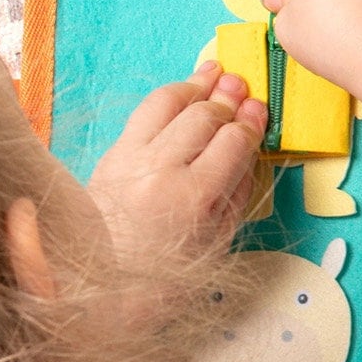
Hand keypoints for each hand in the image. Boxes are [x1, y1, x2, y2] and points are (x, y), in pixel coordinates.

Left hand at [87, 58, 266, 262]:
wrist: (103, 286)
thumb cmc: (168, 274)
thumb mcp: (218, 241)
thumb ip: (237, 192)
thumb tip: (248, 149)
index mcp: (194, 198)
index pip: (232, 142)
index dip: (250, 122)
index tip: (259, 110)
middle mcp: (161, 171)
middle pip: (203, 117)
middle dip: (227, 98)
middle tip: (242, 84)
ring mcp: (131, 159)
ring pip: (167, 104)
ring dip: (195, 86)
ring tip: (213, 74)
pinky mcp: (111, 156)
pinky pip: (142, 114)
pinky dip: (167, 99)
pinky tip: (183, 93)